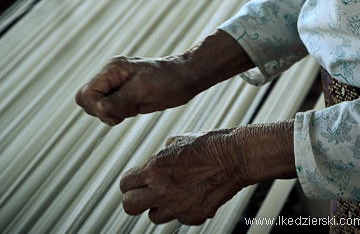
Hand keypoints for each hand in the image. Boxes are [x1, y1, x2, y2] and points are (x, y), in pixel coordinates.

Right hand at [75, 55, 193, 125]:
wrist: (186, 78)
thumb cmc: (168, 78)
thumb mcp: (143, 88)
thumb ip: (119, 99)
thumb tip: (100, 110)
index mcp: (112, 69)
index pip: (86, 93)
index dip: (97, 106)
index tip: (117, 108)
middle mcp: (111, 77)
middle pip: (88, 101)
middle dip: (103, 111)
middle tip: (125, 109)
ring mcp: (117, 87)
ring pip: (98, 108)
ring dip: (112, 114)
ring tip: (132, 107)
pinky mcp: (124, 97)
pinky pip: (110, 111)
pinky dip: (118, 115)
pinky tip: (135, 108)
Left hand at [120, 130, 244, 225]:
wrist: (234, 156)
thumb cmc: (207, 145)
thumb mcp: (176, 142)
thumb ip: (158, 159)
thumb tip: (150, 168)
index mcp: (155, 168)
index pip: (125, 184)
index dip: (129, 182)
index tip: (134, 181)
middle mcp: (163, 190)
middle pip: (129, 206)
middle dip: (133, 199)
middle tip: (142, 193)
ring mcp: (178, 206)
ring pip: (154, 217)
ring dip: (158, 206)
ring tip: (171, 192)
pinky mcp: (194, 217)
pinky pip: (178, 218)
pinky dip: (181, 209)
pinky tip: (191, 194)